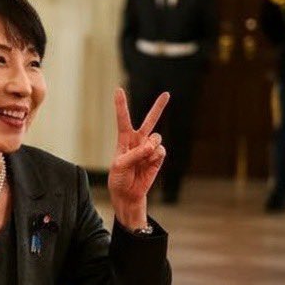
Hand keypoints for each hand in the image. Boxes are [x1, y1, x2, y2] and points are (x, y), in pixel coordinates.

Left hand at [108, 89, 168, 226]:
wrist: (128, 194)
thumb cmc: (119, 178)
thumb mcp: (120, 165)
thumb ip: (134, 154)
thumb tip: (151, 146)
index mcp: (124, 139)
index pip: (123, 119)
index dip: (121, 105)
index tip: (118, 89)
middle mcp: (138, 141)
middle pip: (150, 120)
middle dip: (159, 107)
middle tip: (166, 94)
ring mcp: (149, 149)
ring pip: (156, 138)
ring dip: (149, 148)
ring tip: (142, 158)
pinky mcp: (157, 158)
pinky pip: (160, 150)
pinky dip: (154, 157)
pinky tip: (148, 164)